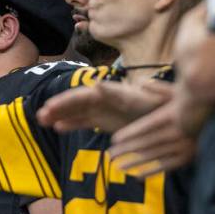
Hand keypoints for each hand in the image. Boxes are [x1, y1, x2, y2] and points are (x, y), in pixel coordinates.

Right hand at [36, 79, 170, 133]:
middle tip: (41, 115)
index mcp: (111, 92)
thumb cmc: (159, 107)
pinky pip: (85, 121)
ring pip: (77, 111)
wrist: (173, 114)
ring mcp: (104, 110)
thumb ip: (121, 95)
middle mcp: (105, 99)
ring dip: (60, 115)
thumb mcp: (142, 101)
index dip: (69, 100)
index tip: (52, 105)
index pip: (85, 95)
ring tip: (41, 120)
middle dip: (59, 108)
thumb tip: (97, 86)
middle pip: (76, 102)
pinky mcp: (106, 120)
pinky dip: (72, 124)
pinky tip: (57, 128)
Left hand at [107, 91, 195, 179]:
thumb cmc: (195, 102)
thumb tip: (142, 83)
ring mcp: (183, 146)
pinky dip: (152, 171)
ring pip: (155, 156)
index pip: (147, 126)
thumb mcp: (180, 93)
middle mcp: (177, 131)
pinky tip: (137, 176)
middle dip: (127, 149)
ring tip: (118, 166)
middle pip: (147, 142)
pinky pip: (167, 166)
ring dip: (135, 162)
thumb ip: (160, 90)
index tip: (115, 139)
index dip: (130, 133)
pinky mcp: (188, 157)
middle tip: (110, 154)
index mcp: (173, 115)